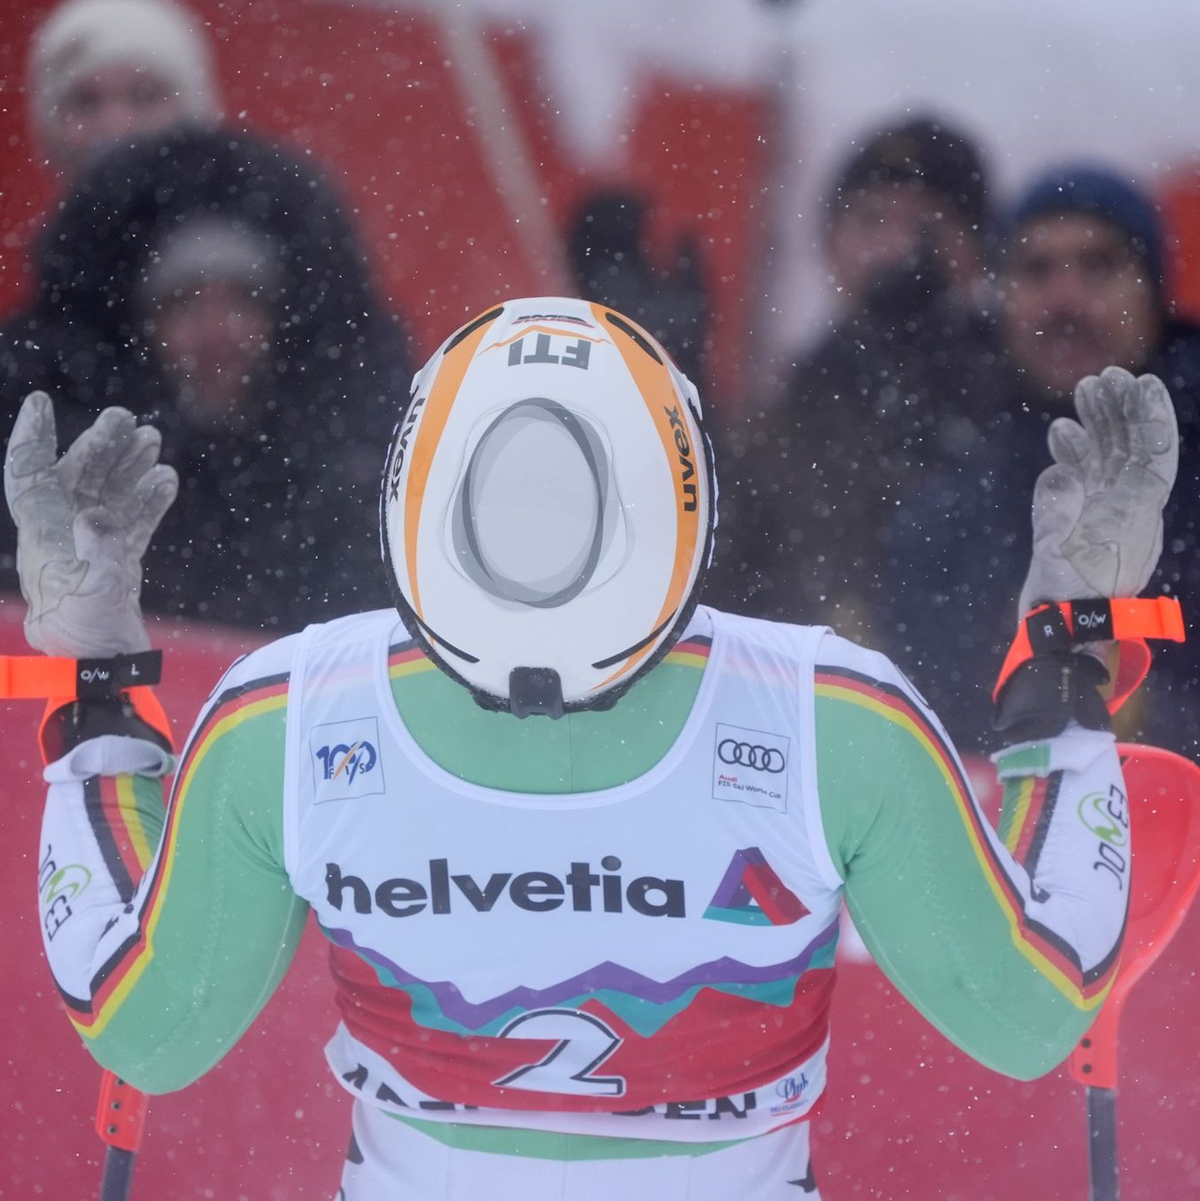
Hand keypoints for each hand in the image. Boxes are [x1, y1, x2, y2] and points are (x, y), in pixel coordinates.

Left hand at [4, 393, 177, 657]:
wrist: (104, 671)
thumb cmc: (88, 635)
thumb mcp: (90, 594)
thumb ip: (96, 553)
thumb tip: (99, 516)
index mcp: (43, 536)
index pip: (30, 477)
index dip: (34, 438)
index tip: (41, 402)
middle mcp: (63, 535)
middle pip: (77, 477)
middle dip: (99, 445)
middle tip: (126, 418)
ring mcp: (92, 547)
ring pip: (107, 494)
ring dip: (128, 466)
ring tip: (152, 438)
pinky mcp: (119, 562)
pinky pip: (133, 520)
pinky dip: (149, 499)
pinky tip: (167, 480)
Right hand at [1018, 367, 1177, 615]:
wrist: (1061, 637)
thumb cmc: (1069, 603)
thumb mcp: (1065, 558)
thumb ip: (1059, 514)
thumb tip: (1057, 473)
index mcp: (1137, 515)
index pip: (1153, 456)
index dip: (1150, 418)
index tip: (1142, 383)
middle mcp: (1125, 508)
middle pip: (1130, 448)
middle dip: (1120, 410)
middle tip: (1104, 376)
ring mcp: (1101, 513)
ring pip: (1106, 458)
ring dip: (1097, 423)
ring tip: (1083, 390)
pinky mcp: (1076, 521)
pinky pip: (1080, 478)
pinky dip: (1072, 453)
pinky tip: (1061, 433)